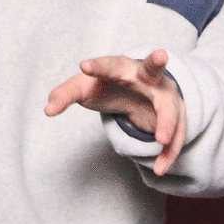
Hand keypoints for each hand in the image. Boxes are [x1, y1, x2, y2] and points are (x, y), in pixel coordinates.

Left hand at [45, 48, 186, 176]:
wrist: (138, 92)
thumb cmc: (107, 86)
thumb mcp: (84, 89)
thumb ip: (64, 95)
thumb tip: (48, 110)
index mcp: (121, 67)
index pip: (108, 65)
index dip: (97, 66)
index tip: (83, 66)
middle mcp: (147, 76)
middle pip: (154, 68)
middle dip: (156, 62)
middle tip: (160, 54)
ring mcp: (165, 93)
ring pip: (171, 107)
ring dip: (168, 123)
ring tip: (160, 143)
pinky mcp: (175, 113)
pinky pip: (176, 132)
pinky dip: (169, 151)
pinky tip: (159, 169)